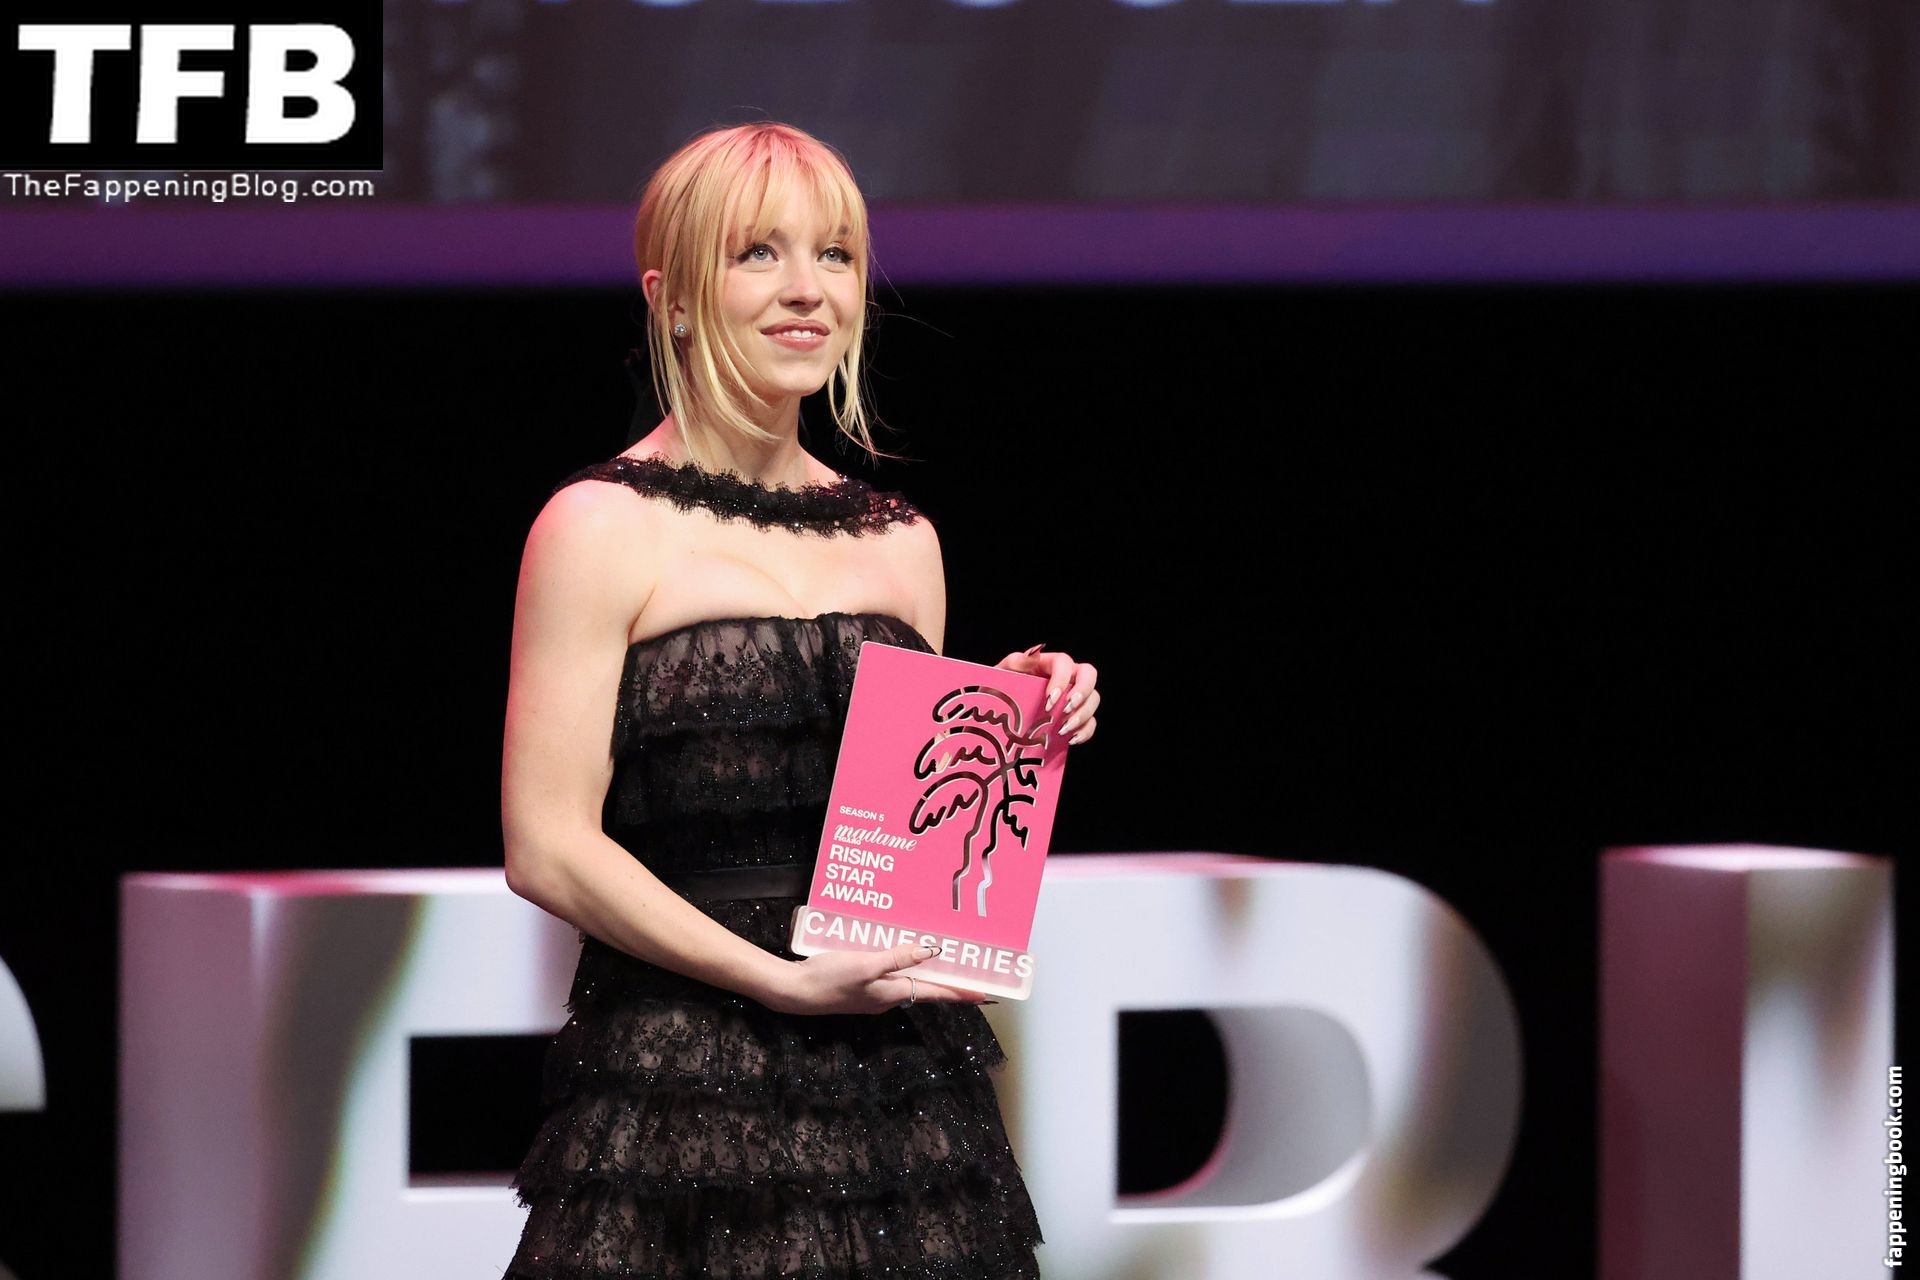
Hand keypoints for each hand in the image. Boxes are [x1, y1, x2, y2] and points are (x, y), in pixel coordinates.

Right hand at [765, 942, 986, 1014]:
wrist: (795, 993)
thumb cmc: (830, 979)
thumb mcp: (866, 965)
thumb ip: (897, 958)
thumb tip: (930, 950)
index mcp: (892, 993)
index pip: (935, 993)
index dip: (960, 992)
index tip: (985, 994)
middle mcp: (887, 997)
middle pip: (924, 988)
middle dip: (947, 980)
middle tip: (968, 970)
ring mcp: (872, 994)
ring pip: (906, 981)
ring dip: (923, 971)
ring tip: (940, 957)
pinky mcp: (859, 987)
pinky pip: (888, 975)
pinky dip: (900, 965)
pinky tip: (897, 951)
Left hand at [997, 643, 1099, 745]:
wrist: (999, 712)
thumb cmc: (1002, 688)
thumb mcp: (1003, 673)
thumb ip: (1016, 662)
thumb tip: (1033, 654)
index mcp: (1049, 664)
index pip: (1064, 662)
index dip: (1062, 679)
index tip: (1050, 699)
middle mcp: (1067, 677)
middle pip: (1089, 675)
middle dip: (1082, 692)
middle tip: (1066, 709)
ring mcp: (1074, 696)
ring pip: (1093, 699)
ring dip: (1083, 714)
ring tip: (1063, 729)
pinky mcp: (1075, 716)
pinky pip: (1091, 722)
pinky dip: (1086, 731)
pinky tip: (1071, 738)